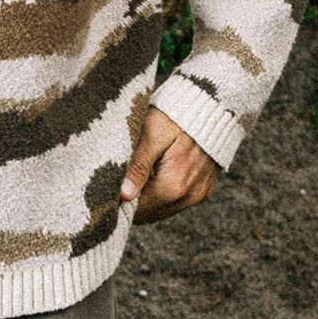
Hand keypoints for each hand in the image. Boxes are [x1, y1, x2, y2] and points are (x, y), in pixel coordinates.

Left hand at [119, 106, 218, 224]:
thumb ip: (138, 166)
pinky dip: (162, 196)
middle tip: (113, 186)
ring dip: (147, 201)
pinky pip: (177, 202)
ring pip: (163, 210)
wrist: (213, 104)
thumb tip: (124, 195)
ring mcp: (199, 195)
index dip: (119, 204)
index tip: (104, 194)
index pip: (138, 210)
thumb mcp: (152, 135)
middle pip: (150, 214)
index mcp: (173, 187)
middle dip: (131, 204)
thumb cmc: (177, 115)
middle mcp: (189, 197)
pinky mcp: (204, 189)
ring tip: (131, 181)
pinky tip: (152, 178)